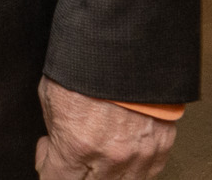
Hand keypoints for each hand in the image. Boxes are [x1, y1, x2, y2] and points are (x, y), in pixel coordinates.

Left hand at [35, 78, 175, 179]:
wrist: (126, 43)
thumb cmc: (84, 64)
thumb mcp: (51, 96)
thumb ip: (55, 130)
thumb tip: (56, 145)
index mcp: (78, 146)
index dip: (48, 168)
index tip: (48, 154)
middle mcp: (111, 157)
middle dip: (76, 172)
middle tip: (70, 152)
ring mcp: (141, 154)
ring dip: (105, 172)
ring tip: (96, 149)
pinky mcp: (163, 146)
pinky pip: (147, 172)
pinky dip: (132, 167)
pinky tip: (120, 149)